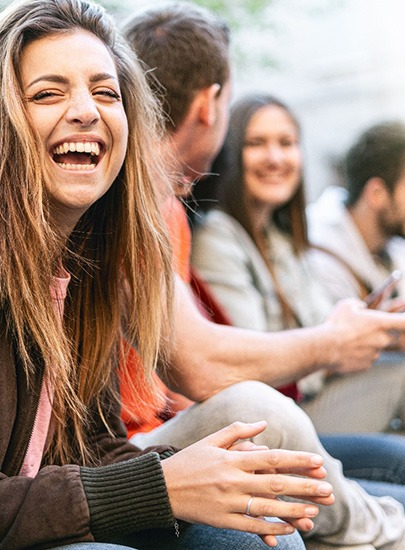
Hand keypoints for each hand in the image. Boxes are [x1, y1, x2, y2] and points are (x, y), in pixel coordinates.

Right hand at [161, 421, 333, 546]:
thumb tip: (263, 423)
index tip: (318, 461)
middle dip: (305, 486)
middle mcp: (233, 480)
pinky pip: (252, 525)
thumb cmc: (189, 461)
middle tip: (328, 490)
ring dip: (294, 510)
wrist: (162, 488)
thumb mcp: (211, 440)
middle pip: (275, 483)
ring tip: (315, 511)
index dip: (296, 459)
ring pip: (268, 507)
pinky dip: (272, 527)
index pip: (271, 457)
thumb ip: (238, 430)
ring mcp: (228, 502)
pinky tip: (289, 529)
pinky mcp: (223, 520)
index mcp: (232, 458)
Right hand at [322, 298, 404, 373]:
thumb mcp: (346, 305)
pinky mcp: (367, 365)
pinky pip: (366, 358)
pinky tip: (346, 350)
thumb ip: (358, 304)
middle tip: (365, 329)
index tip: (402, 320)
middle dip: (383, 332)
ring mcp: (376, 354)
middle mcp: (383, 340)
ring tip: (348, 340)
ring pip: (376, 348)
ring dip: (367, 344)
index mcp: (381, 323)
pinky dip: (359, 354)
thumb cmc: (336, 324)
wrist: (325, 347)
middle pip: (392, 336)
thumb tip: (361, 306)